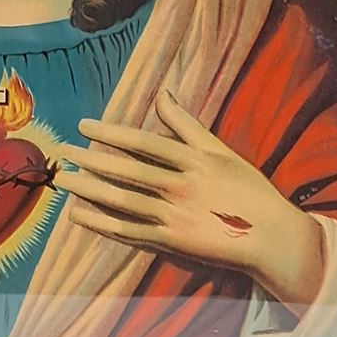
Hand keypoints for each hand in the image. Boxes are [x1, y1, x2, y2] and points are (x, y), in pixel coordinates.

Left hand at [57, 90, 327, 312]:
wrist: (271, 237)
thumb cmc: (248, 189)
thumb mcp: (220, 150)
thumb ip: (187, 124)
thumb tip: (162, 93)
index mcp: (194, 159)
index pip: (142, 142)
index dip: (111, 133)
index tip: (84, 126)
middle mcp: (181, 186)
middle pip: (127, 171)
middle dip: (92, 160)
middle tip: (64, 151)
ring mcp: (175, 216)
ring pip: (123, 201)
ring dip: (90, 191)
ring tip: (65, 181)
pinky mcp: (172, 243)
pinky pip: (129, 232)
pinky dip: (102, 224)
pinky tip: (80, 215)